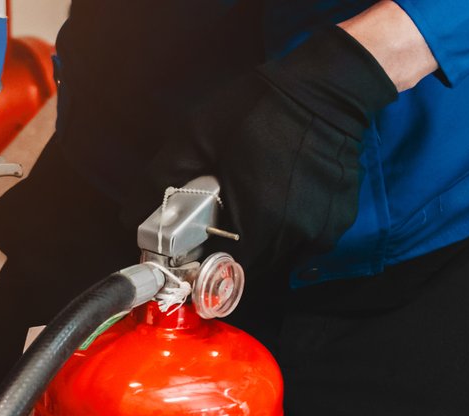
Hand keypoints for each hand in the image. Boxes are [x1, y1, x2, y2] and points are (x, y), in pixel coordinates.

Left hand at [133, 25, 398, 272]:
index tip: (197, 250)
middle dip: (232, 252)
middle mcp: (293, 235)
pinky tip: (282, 199)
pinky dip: (289, 231)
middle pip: (251, 267)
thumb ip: (160, 181)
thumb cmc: (259, 111)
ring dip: (261, 243)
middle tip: (223, 220)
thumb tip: (129, 218)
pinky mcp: (339, 221)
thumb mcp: (197, 139)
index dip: (205, 265)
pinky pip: (305, 243)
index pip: (223, 271)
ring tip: (253, 204)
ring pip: (279, 258)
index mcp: (257, 222)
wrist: (326, 91)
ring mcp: (320, 231)